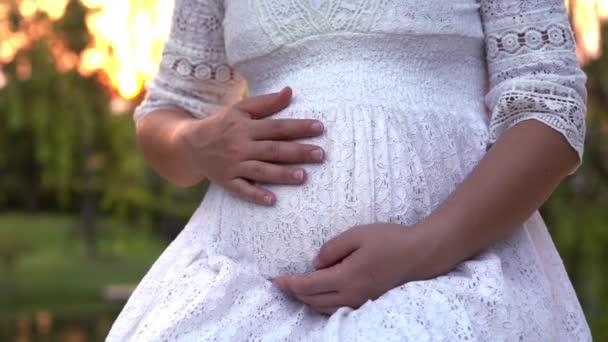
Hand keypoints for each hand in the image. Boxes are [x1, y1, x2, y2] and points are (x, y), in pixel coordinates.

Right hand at [177, 86, 324, 205]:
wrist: (190, 145)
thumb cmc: (222, 124)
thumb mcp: (240, 109)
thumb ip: (266, 103)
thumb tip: (289, 91)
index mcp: (245, 127)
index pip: (277, 127)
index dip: (299, 127)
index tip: (320, 128)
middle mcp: (240, 147)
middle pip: (273, 150)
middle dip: (298, 152)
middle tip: (320, 154)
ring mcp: (233, 166)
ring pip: (261, 171)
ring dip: (282, 174)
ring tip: (303, 176)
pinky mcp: (227, 182)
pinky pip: (242, 190)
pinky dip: (256, 195)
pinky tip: (272, 200)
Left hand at [273, 223, 440, 314]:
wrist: (421, 255)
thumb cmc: (390, 240)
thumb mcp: (357, 235)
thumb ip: (332, 248)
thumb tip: (316, 263)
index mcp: (346, 278)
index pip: (309, 285)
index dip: (290, 284)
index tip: (276, 280)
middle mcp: (351, 295)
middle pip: (313, 300)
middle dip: (295, 293)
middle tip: (283, 283)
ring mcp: (361, 301)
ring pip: (325, 308)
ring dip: (308, 300)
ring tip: (298, 288)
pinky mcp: (368, 302)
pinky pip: (338, 308)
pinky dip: (323, 303)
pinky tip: (321, 293)